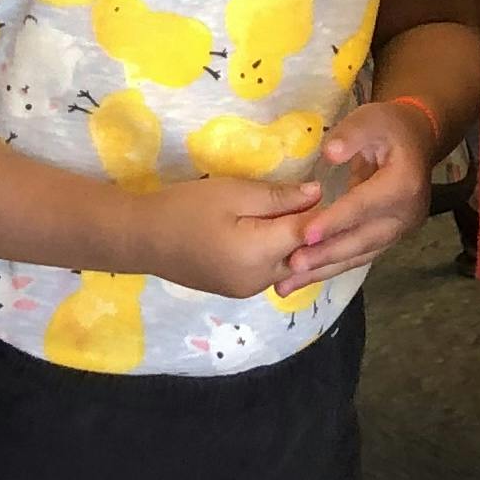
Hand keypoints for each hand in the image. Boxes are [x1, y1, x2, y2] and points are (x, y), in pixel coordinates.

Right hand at [139, 173, 323, 298]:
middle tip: (328, 201)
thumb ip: (277, 196)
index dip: (326, 212)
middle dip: (318, 232)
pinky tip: (281, 232)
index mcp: (259, 255)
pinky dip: (283, 253)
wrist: (142, 239)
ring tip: (306, 213)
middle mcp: (260, 280)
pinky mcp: (239, 290)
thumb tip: (317, 195)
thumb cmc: (185, 208)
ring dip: (301, 244)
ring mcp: (249, 290)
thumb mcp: (233, 192)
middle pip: (305, 255)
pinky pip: (273, 272)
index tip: (337, 190)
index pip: (309, 233)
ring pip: (291, 266)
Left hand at [287, 101, 437, 279]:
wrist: (417, 141)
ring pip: (358, 255)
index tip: (306, 234)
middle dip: (325, 255)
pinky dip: (331, 267)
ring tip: (287, 285)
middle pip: (361, 240)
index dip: (335, 220)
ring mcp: (397, 231)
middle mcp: (404, 215)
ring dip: (323, 270)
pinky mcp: (385, 239)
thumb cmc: (389, 127)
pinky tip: (304, 278)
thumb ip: (352, 133)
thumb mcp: (372, 117)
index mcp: (403, 185)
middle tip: (292, 267)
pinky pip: (357, 256)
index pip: (364, 206)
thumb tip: (330, 153)